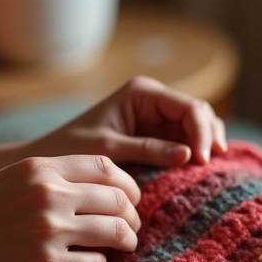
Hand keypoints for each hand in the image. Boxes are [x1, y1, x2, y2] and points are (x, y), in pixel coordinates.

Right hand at [0, 154, 140, 261]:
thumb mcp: (15, 177)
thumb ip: (57, 175)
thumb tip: (110, 187)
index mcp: (42, 167)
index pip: (109, 168)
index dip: (129, 185)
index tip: (130, 199)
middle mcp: (49, 194)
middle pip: (119, 201)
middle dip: (133, 217)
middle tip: (131, 228)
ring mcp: (49, 230)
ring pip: (116, 233)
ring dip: (127, 241)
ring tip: (125, 246)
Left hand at [27, 75, 227, 166]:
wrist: (50, 158)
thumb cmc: (71, 148)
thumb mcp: (109, 148)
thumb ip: (148, 149)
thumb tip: (189, 156)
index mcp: (142, 93)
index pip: (189, 107)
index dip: (201, 131)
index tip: (201, 160)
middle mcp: (153, 101)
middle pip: (199, 113)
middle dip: (209, 136)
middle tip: (211, 164)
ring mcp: (157, 118)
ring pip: (197, 126)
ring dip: (207, 143)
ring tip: (210, 167)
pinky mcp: (156, 137)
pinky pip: (186, 141)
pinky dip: (196, 152)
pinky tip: (200, 168)